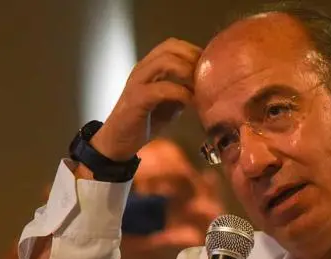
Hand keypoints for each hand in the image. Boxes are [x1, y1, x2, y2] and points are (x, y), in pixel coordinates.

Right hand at [92, 38, 201, 160]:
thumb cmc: (146, 120)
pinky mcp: (137, 98)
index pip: (173, 45)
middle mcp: (142, 69)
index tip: (211, 66)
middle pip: (170, 47)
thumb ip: (184, 90)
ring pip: (164, 62)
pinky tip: (193, 103)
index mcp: (150, 66)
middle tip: (209, 75)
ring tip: (201, 86)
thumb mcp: (171, 102)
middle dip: (193, 58)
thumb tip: (206, 85)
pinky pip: (162, 89)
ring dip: (187, 71)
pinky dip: (182, 93)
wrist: (120, 141)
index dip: (194, 51)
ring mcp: (138, 81)